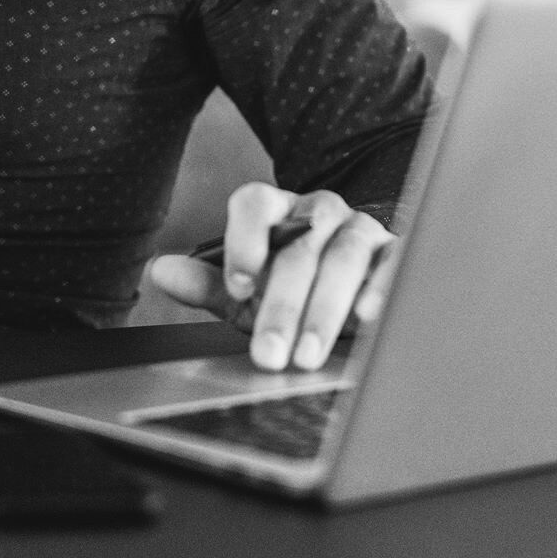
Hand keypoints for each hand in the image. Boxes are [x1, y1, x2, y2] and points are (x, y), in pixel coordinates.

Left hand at [148, 181, 397, 372]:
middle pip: (298, 247)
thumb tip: (161, 272)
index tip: (237, 286)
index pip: (253, 202)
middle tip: (269, 354)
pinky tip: (366, 318)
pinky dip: (379, 290)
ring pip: (343, 257)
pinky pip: (392, 263)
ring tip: (308, 355)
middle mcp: (319, 211)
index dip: (243, 240)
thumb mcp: (250, 293)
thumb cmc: (294, 292)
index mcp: (277, 211)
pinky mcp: (395, 251)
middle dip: (281, 306)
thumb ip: (209, 282)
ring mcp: (360, 228)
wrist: (354, 295)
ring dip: (324, 310)